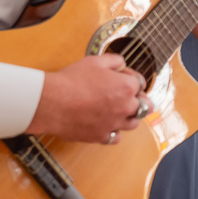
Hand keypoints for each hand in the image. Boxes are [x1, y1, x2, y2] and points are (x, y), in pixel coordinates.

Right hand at [28, 54, 150, 143]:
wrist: (51, 102)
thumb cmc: (71, 80)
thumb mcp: (95, 61)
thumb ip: (115, 61)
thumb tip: (121, 64)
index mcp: (127, 87)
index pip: (141, 83)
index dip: (130, 78)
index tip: (120, 77)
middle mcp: (126, 107)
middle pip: (145, 105)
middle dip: (140, 99)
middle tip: (128, 96)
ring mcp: (114, 123)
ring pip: (133, 123)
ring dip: (129, 116)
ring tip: (118, 111)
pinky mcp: (101, 136)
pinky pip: (116, 138)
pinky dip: (114, 132)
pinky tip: (106, 124)